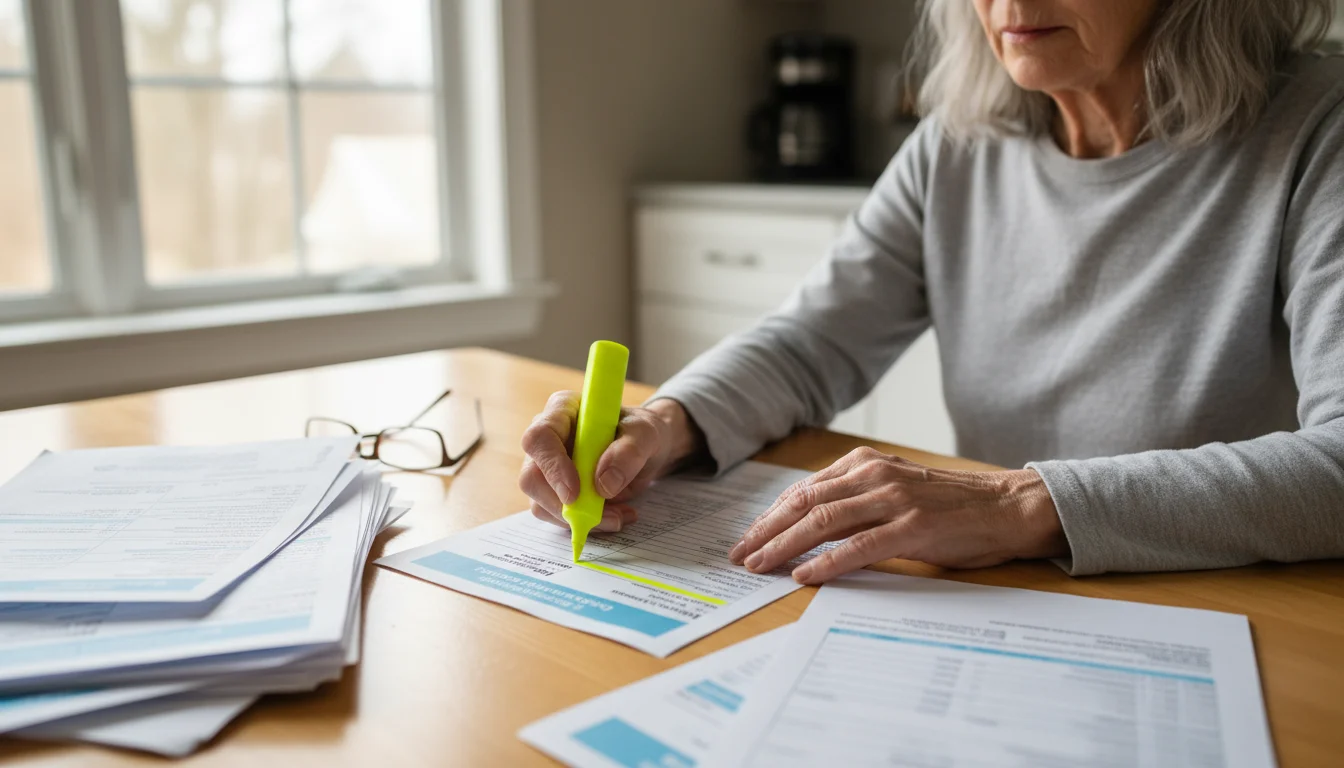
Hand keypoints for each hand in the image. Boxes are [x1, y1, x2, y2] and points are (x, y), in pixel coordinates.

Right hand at [518, 393, 702, 532]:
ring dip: (579, 518)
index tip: (575, 494)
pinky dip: (585, 523)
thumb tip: (604, 484)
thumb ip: (629, 452)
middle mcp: (547, 439)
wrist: (644, 449)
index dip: (552, 467)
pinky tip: (615, 516)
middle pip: (532, 477)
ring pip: (542, 503)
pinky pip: (557, 516)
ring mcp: (546, 468)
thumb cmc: (639, 431)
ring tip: (619, 516)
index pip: (540, 438)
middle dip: (564, 505)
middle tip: (603, 516)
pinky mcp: (554, 492)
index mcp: (562, 411)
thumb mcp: (647, 433)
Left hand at [727, 447, 1067, 583]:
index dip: (771, 516)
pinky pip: (859, 545)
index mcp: (865, 464)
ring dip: (785, 546)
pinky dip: (828, 562)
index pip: (804, 490)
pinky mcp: (913, 527)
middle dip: (766, 531)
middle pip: (804, 503)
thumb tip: (809, 529)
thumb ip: (855, 502)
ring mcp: (893, 499)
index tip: (748, 538)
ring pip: (823, 521)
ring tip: (761, 566)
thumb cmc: (950, 506)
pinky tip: (805, 575)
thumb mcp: (895, 491)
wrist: (1007, 506)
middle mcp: (874, 476)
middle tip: (740, 555)